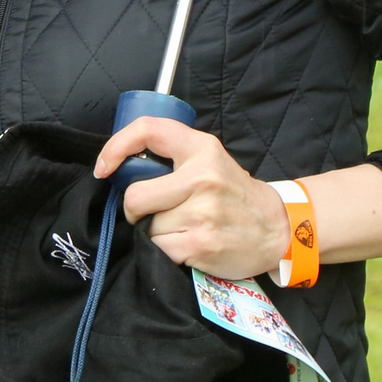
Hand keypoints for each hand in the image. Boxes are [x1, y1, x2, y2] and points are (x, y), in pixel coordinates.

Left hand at [95, 116, 288, 279]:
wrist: (277, 228)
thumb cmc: (234, 194)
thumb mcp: (210, 160)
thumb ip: (172, 158)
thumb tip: (121, 170)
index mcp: (201, 148)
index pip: (148, 130)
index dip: (115, 147)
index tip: (104, 168)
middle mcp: (202, 176)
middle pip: (135, 195)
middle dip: (135, 210)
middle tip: (151, 213)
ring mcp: (202, 212)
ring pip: (147, 226)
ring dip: (155, 232)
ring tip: (182, 229)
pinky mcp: (200, 243)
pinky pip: (158, 248)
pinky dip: (165, 251)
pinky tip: (186, 245)